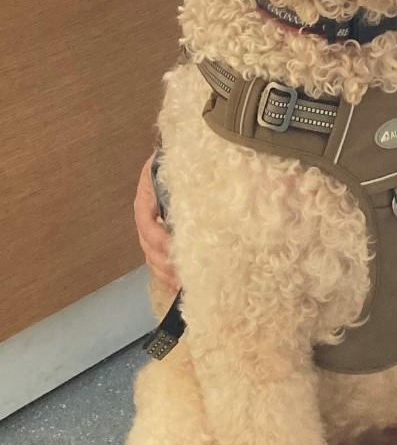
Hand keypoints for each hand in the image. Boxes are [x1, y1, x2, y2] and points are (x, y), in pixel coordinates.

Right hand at [134, 155, 178, 292]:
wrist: (188, 155)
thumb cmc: (185, 160)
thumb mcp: (178, 166)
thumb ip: (182, 179)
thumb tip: (202, 192)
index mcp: (147, 196)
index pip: (146, 220)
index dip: (158, 236)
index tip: (174, 247)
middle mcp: (146, 214)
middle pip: (148, 244)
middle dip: (164, 262)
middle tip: (182, 274)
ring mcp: (152, 227)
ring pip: (151, 256)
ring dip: (165, 272)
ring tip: (180, 284)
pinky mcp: (162, 237)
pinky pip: (158, 259)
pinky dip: (166, 275)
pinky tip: (176, 288)